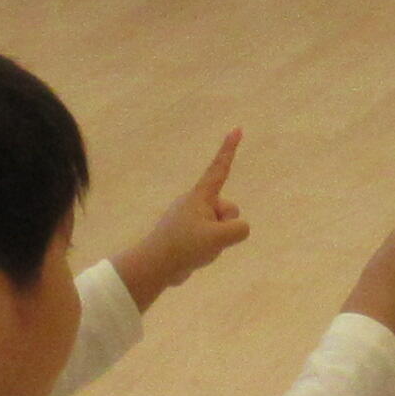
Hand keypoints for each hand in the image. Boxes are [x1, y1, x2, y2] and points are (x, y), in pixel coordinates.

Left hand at [123, 133, 252, 301]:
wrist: (155, 266)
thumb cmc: (185, 246)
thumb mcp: (219, 238)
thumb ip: (239, 229)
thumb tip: (239, 229)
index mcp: (200, 196)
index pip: (219, 168)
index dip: (229, 149)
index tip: (237, 129)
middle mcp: (196, 203)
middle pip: (229, 208)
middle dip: (227, 226)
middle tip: (208, 240)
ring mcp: (192, 219)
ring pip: (222, 227)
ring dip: (218, 241)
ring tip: (199, 250)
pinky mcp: (189, 235)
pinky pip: (211, 239)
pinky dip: (208, 249)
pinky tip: (195, 257)